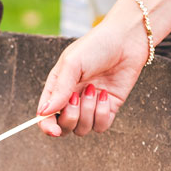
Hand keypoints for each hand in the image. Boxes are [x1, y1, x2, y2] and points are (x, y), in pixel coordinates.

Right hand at [36, 14, 148, 136]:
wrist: (127, 40)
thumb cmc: (95, 46)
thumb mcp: (72, 64)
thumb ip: (58, 90)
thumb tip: (43, 113)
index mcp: (56, 89)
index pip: (45, 117)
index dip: (47, 127)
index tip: (54, 131)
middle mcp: (71, 100)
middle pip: (64, 126)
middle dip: (71, 116)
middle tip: (77, 96)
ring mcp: (90, 105)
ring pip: (83, 129)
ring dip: (88, 112)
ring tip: (94, 90)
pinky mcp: (109, 107)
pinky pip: (101, 126)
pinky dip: (103, 114)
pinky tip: (105, 95)